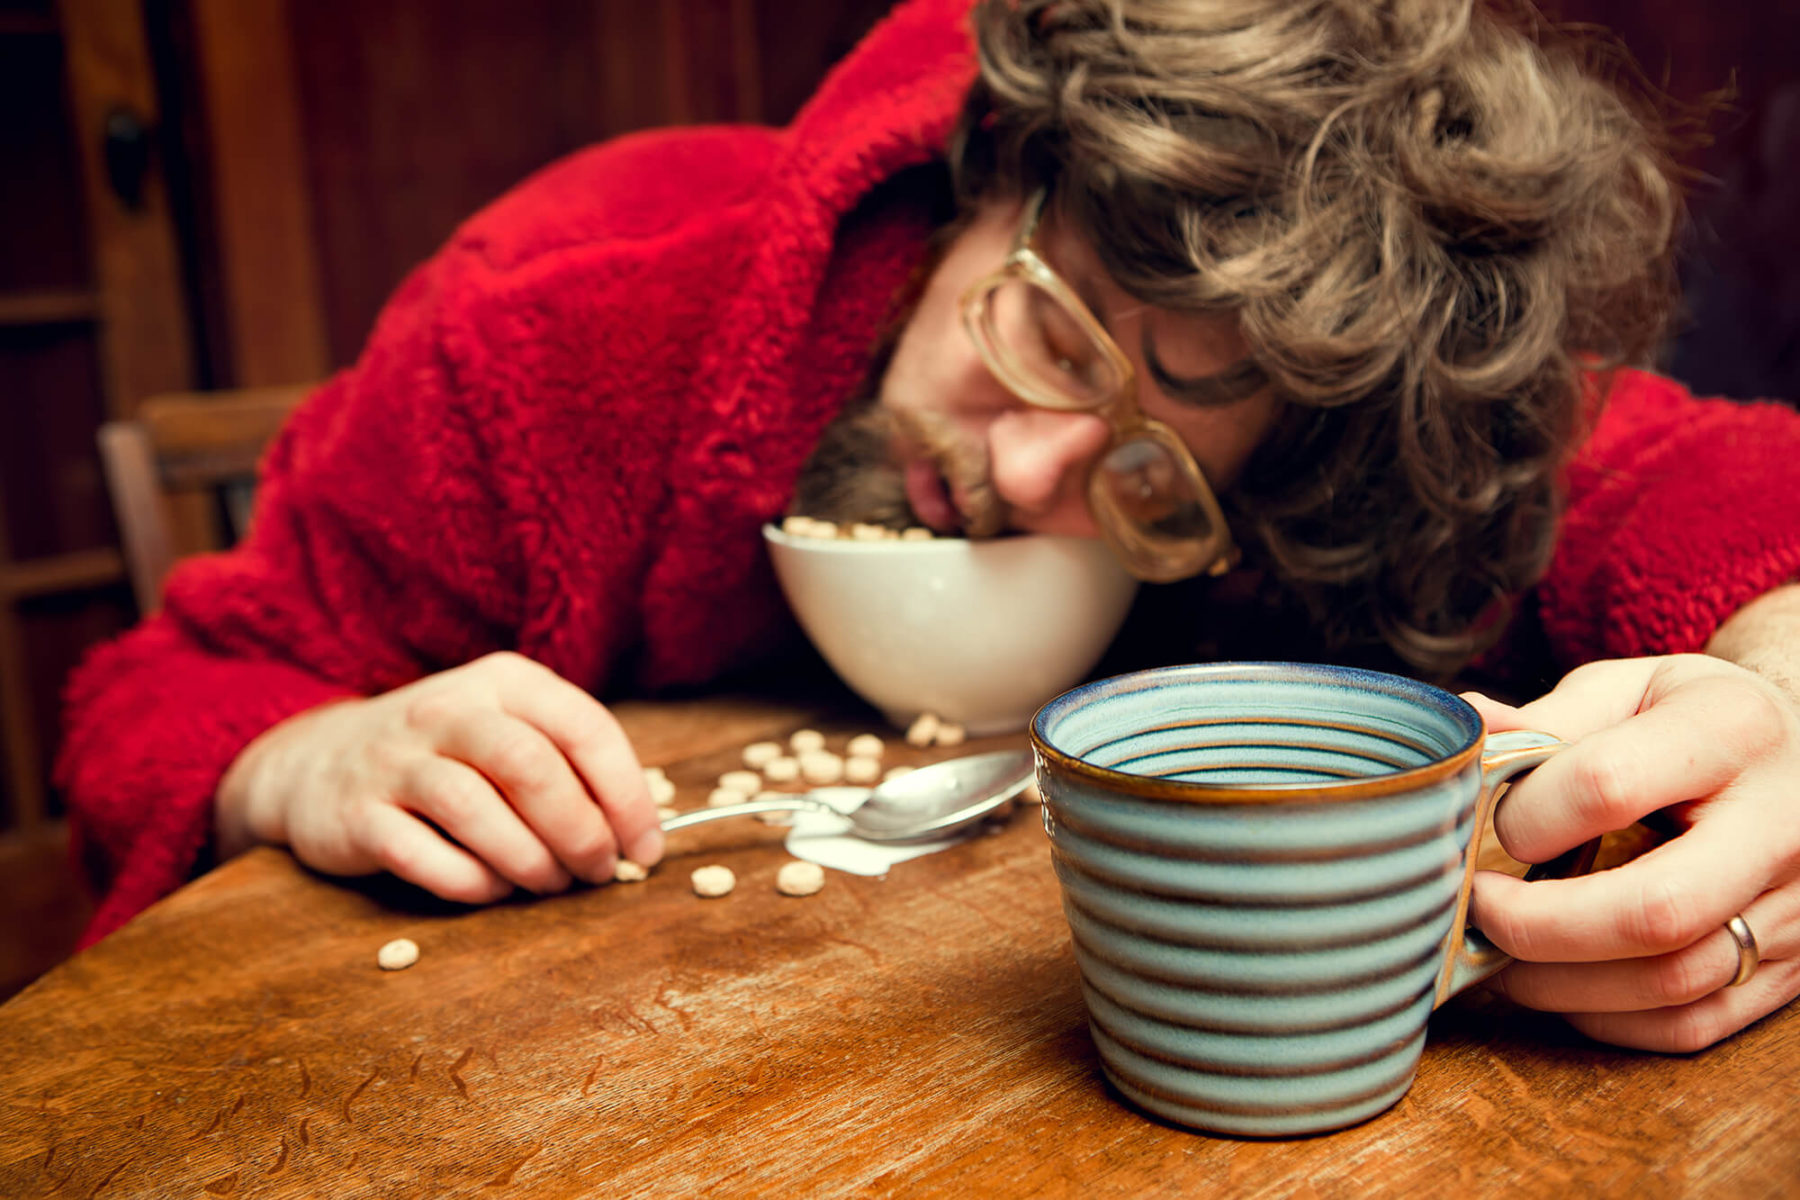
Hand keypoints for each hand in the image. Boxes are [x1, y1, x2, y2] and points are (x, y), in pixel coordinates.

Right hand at [216, 651, 663, 902]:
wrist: (316, 763)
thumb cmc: (443, 756)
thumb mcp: (506, 731)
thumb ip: (568, 767)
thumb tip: (635, 834)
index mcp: (504, 681)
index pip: (585, 728)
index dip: (626, 795)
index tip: (645, 848)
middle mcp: (448, 709)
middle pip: (531, 767)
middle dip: (580, 831)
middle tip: (596, 872)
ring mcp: (396, 759)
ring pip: (477, 810)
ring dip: (530, 861)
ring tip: (549, 884)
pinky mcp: (357, 814)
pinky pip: (425, 856)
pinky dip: (473, 883)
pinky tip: (494, 890)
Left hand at [1463, 654, 1799, 1051]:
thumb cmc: (1697, 718)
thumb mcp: (1631, 689)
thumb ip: (1547, 719)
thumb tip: (1465, 731)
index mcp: (1733, 730)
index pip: (1605, 786)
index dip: (1526, 816)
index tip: (1490, 825)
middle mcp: (1782, 825)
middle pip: (1653, 911)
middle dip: (1537, 925)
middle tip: (1475, 910)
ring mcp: (1798, 906)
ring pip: (1671, 982)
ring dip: (1560, 982)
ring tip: (1499, 954)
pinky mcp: (1794, 968)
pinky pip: (1693, 1023)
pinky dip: (1608, 1017)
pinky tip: (1560, 983)